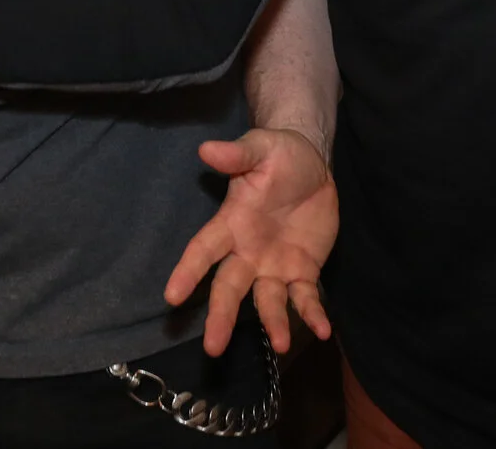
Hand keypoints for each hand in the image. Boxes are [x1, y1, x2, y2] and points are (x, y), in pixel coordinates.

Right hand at [162, 128, 337, 356]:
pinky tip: (323, 329)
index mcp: (231, 223)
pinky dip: (312, 314)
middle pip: (230, 287)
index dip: (188, 272)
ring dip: (273, 322)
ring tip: (281, 344)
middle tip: (212, 348)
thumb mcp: (260, 148)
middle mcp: (247, 252)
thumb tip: (206, 149)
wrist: (313, 165)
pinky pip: (305, 298)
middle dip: (221, 316)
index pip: (204, 250)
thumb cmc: (278, 155)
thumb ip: (236, 154)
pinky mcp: (302, 272)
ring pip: (268, 300)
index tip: (172, 297)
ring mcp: (274, 266)